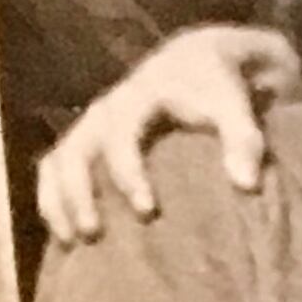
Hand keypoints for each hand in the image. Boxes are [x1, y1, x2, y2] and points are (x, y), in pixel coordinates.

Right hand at [37, 24, 301, 241]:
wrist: (197, 59)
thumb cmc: (217, 86)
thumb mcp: (234, 105)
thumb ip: (243, 140)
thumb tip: (247, 185)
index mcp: (137, 97)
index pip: (121, 134)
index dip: (129, 173)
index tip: (147, 211)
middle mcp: (105, 110)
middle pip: (74, 149)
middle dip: (80, 192)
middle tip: (94, 234)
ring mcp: (92, 124)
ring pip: (58, 160)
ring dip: (59, 200)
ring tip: (73, 242)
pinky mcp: (88, 138)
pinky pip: (56, 167)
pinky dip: (54, 198)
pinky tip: (65, 234)